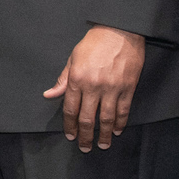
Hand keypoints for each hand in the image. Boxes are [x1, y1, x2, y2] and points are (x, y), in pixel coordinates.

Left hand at [43, 25, 146, 151]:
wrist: (120, 31)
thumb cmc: (94, 43)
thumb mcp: (73, 58)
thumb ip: (63, 80)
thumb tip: (49, 95)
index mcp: (77, 80)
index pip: (71, 109)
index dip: (70, 125)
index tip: (70, 135)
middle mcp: (94, 87)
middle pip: (87, 118)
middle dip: (85, 135)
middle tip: (85, 147)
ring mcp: (112, 88)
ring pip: (107, 118)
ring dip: (104, 134)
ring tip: (103, 144)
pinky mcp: (128, 87)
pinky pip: (124, 110)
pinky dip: (120, 122)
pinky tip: (117, 130)